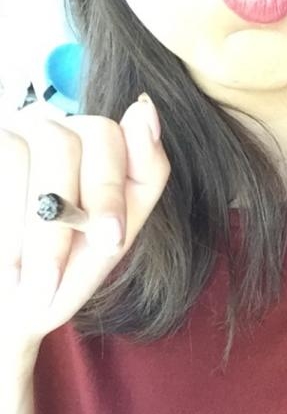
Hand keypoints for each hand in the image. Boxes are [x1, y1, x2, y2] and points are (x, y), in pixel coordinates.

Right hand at [0, 96, 170, 376]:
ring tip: (21, 283)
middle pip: (60, 145)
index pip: (104, 135)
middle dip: (60, 223)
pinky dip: (3, 228)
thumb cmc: (62, 273)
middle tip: (52, 281)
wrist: (8, 306)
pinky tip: (4, 264)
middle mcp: (41, 124)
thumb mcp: (113, 232)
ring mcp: (5, 132)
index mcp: (84, 138)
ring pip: (16, 156)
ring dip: (24, 230)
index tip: (109, 242)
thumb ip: (144, 173)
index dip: (108, 191)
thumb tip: (145, 107)